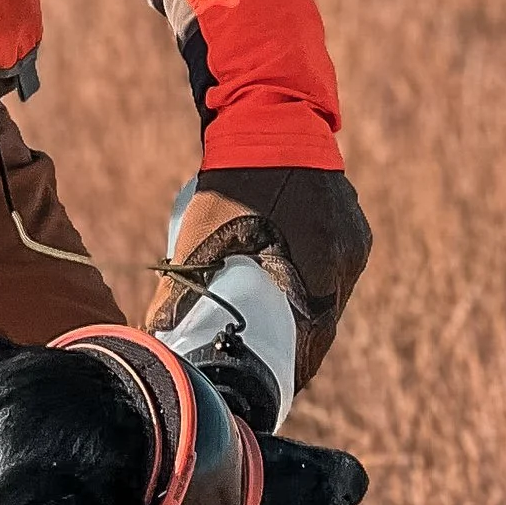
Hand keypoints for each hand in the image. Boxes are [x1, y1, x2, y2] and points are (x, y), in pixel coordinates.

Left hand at [145, 166, 371, 394]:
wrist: (271, 110)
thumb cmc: (235, 178)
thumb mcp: (203, 236)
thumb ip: (180, 289)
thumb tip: (151, 335)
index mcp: (316, 268)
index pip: (313, 341)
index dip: (295, 371)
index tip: (274, 393)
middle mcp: (346, 259)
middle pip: (325, 322)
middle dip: (300, 350)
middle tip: (272, 373)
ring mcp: (354, 240)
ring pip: (333, 296)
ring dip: (309, 316)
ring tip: (279, 337)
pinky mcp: (353, 224)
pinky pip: (337, 269)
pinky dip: (316, 285)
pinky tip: (293, 292)